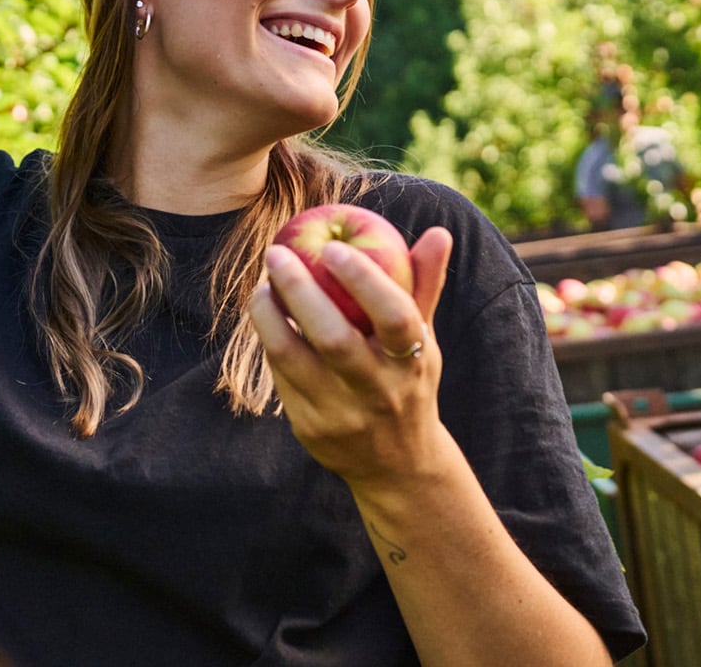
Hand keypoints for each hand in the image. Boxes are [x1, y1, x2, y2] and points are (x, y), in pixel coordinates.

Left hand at [248, 226, 453, 486]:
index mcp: (413, 362)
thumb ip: (424, 286)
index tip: (334, 246)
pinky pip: (280, 377)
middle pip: (333, 338)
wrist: (398, 467)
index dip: (365, 279)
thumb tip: (438, 233)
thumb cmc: (408, 383)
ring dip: (268, 316)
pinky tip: (265, 317)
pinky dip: (269, 342)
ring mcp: (341, 414)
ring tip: (263, 286)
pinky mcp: (310, 428)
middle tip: (276, 253)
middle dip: (300, 290)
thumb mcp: (426, 343)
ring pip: (292, 358)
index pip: (394, 316)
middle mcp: (378, 391)